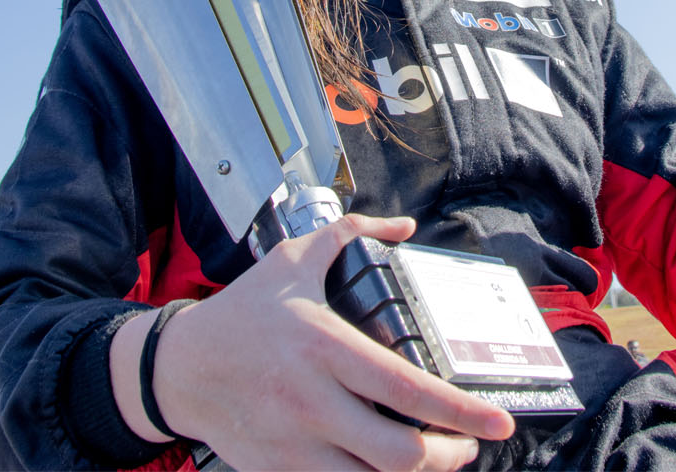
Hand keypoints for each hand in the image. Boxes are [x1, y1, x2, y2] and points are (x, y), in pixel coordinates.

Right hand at [130, 214, 513, 470]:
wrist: (177, 367)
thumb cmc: (242, 312)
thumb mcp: (294, 259)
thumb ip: (351, 234)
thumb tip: (404, 227)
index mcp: (323, 346)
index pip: (406, 388)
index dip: (460, 412)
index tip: (497, 421)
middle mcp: (310, 400)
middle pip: (399, 452)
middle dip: (449, 455)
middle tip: (468, 444)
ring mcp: (292, 444)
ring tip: (437, 458)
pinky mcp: (277, 470)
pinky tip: (388, 470)